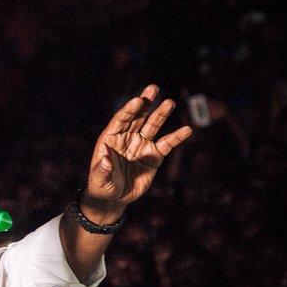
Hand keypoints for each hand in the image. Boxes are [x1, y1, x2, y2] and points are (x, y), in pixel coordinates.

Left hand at [85, 85, 191, 213]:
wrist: (114, 198)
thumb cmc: (102, 186)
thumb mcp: (99, 179)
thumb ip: (102, 169)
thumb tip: (105, 160)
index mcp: (111, 138)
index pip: (121, 120)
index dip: (129, 110)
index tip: (138, 100)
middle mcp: (127, 137)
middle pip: (138, 117)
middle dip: (146, 103)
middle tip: (153, 88)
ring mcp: (142, 145)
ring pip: (153, 126)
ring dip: (161, 114)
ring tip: (170, 102)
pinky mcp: (154, 156)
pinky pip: (167, 144)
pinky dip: (176, 137)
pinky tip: (187, 130)